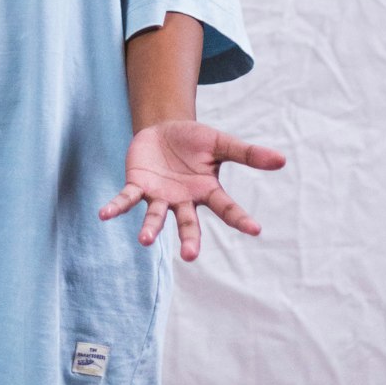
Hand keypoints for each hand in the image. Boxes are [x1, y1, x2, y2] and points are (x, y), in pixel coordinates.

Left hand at [98, 119, 285, 260]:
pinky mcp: (139, 185)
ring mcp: (160, 196)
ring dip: (150, 228)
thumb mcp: (220, 142)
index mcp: (206, 191)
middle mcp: (183, 200)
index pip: (226, 207)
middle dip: (188, 240)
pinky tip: (103, 215)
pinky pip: (127, 198)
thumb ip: (246, 153)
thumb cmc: (194, 141)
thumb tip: (282, 159)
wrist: (163, 129)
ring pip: (155, 216)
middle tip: (189, 255)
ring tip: (146, 240)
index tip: (256, 229)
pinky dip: (116, 207)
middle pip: (188, 224)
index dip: (240, 218)